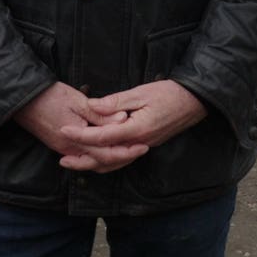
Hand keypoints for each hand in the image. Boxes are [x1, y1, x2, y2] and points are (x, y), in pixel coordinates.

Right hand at [14, 82, 142, 171]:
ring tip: (129, 150)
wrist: (22, 100)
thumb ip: (101, 115)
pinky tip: (108, 150)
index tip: (144, 145)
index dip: (127, 151)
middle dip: (123, 157)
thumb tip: (123, 120)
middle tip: (141, 150)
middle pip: (102, 162)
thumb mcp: (78, 101)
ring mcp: (64, 150)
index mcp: (77, 140)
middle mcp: (70, 150)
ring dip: (112, 158)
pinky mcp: (60, 146)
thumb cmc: (50, 96)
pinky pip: (84, 157)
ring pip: (93, 162)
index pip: (108, 153)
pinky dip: (99, 156)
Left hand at [59, 80, 208, 173]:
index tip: (63, 130)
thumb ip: (115, 101)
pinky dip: (107, 161)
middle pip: (106, 158)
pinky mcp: (145, 145)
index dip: (81, 135)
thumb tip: (91, 106)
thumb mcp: (141, 92)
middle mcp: (139, 143)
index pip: (102, 137)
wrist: (194, 102)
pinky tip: (96, 158)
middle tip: (62, 159)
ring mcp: (143, 146)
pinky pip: (122, 159)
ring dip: (93, 164)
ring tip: (74, 162)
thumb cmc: (169, 93)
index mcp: (136, 129)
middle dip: (82, 159)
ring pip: (114, 163)